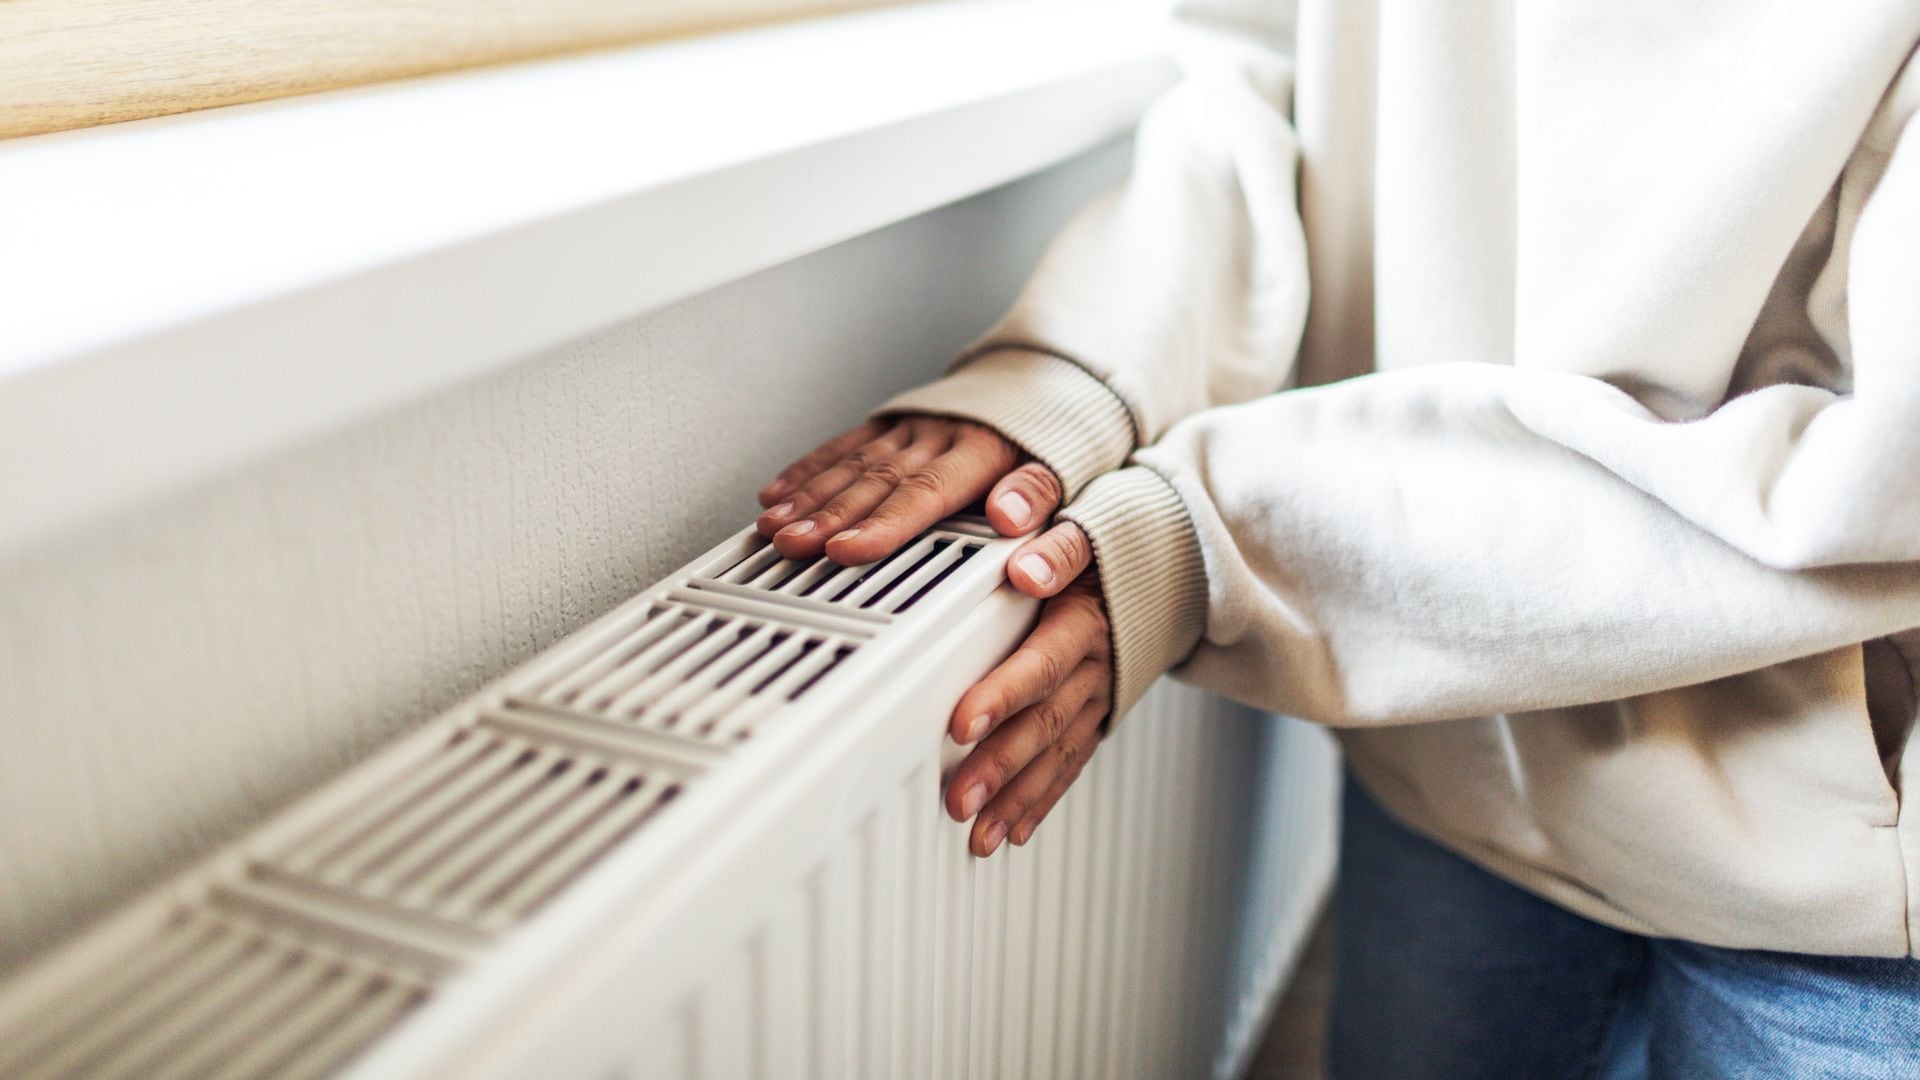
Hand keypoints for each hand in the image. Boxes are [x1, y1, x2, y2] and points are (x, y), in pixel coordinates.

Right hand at [756, 416, 1061, 563]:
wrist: (1044, 373)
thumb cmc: (1054, 433)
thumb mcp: (1066, 465)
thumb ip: (1037, 492)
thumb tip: (1010, 517)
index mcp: (980, 450)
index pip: (924, 492)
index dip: (884, 524)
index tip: (847, 550)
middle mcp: (937, 435)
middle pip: (876, 481)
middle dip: (828, 515)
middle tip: (793, 544)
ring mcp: (910, 426)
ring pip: (852, 463)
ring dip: (809, 496)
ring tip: (775, 526)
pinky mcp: (892, 421)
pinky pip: (844, 444)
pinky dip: (808, 469)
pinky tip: (778, 491)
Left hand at [944, 520, 1106, 855]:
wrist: (1174, 564)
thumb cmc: (1113, 543)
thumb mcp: (1088, 524)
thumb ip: (1059, 542)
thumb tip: (1027, 563)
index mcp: (1086, 617)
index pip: (1042, 661)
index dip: (1003, 693)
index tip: (960, 722)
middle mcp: (1096, 663)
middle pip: (1045, 720)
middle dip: (1000, 764)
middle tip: (958, 798)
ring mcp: (1099, 695)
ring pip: (1056, 753)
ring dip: (1016, 796)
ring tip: (976, 834)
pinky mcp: (1099, 715)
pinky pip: (1071, 764)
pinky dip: (1040, 801)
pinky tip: (1011, 831)